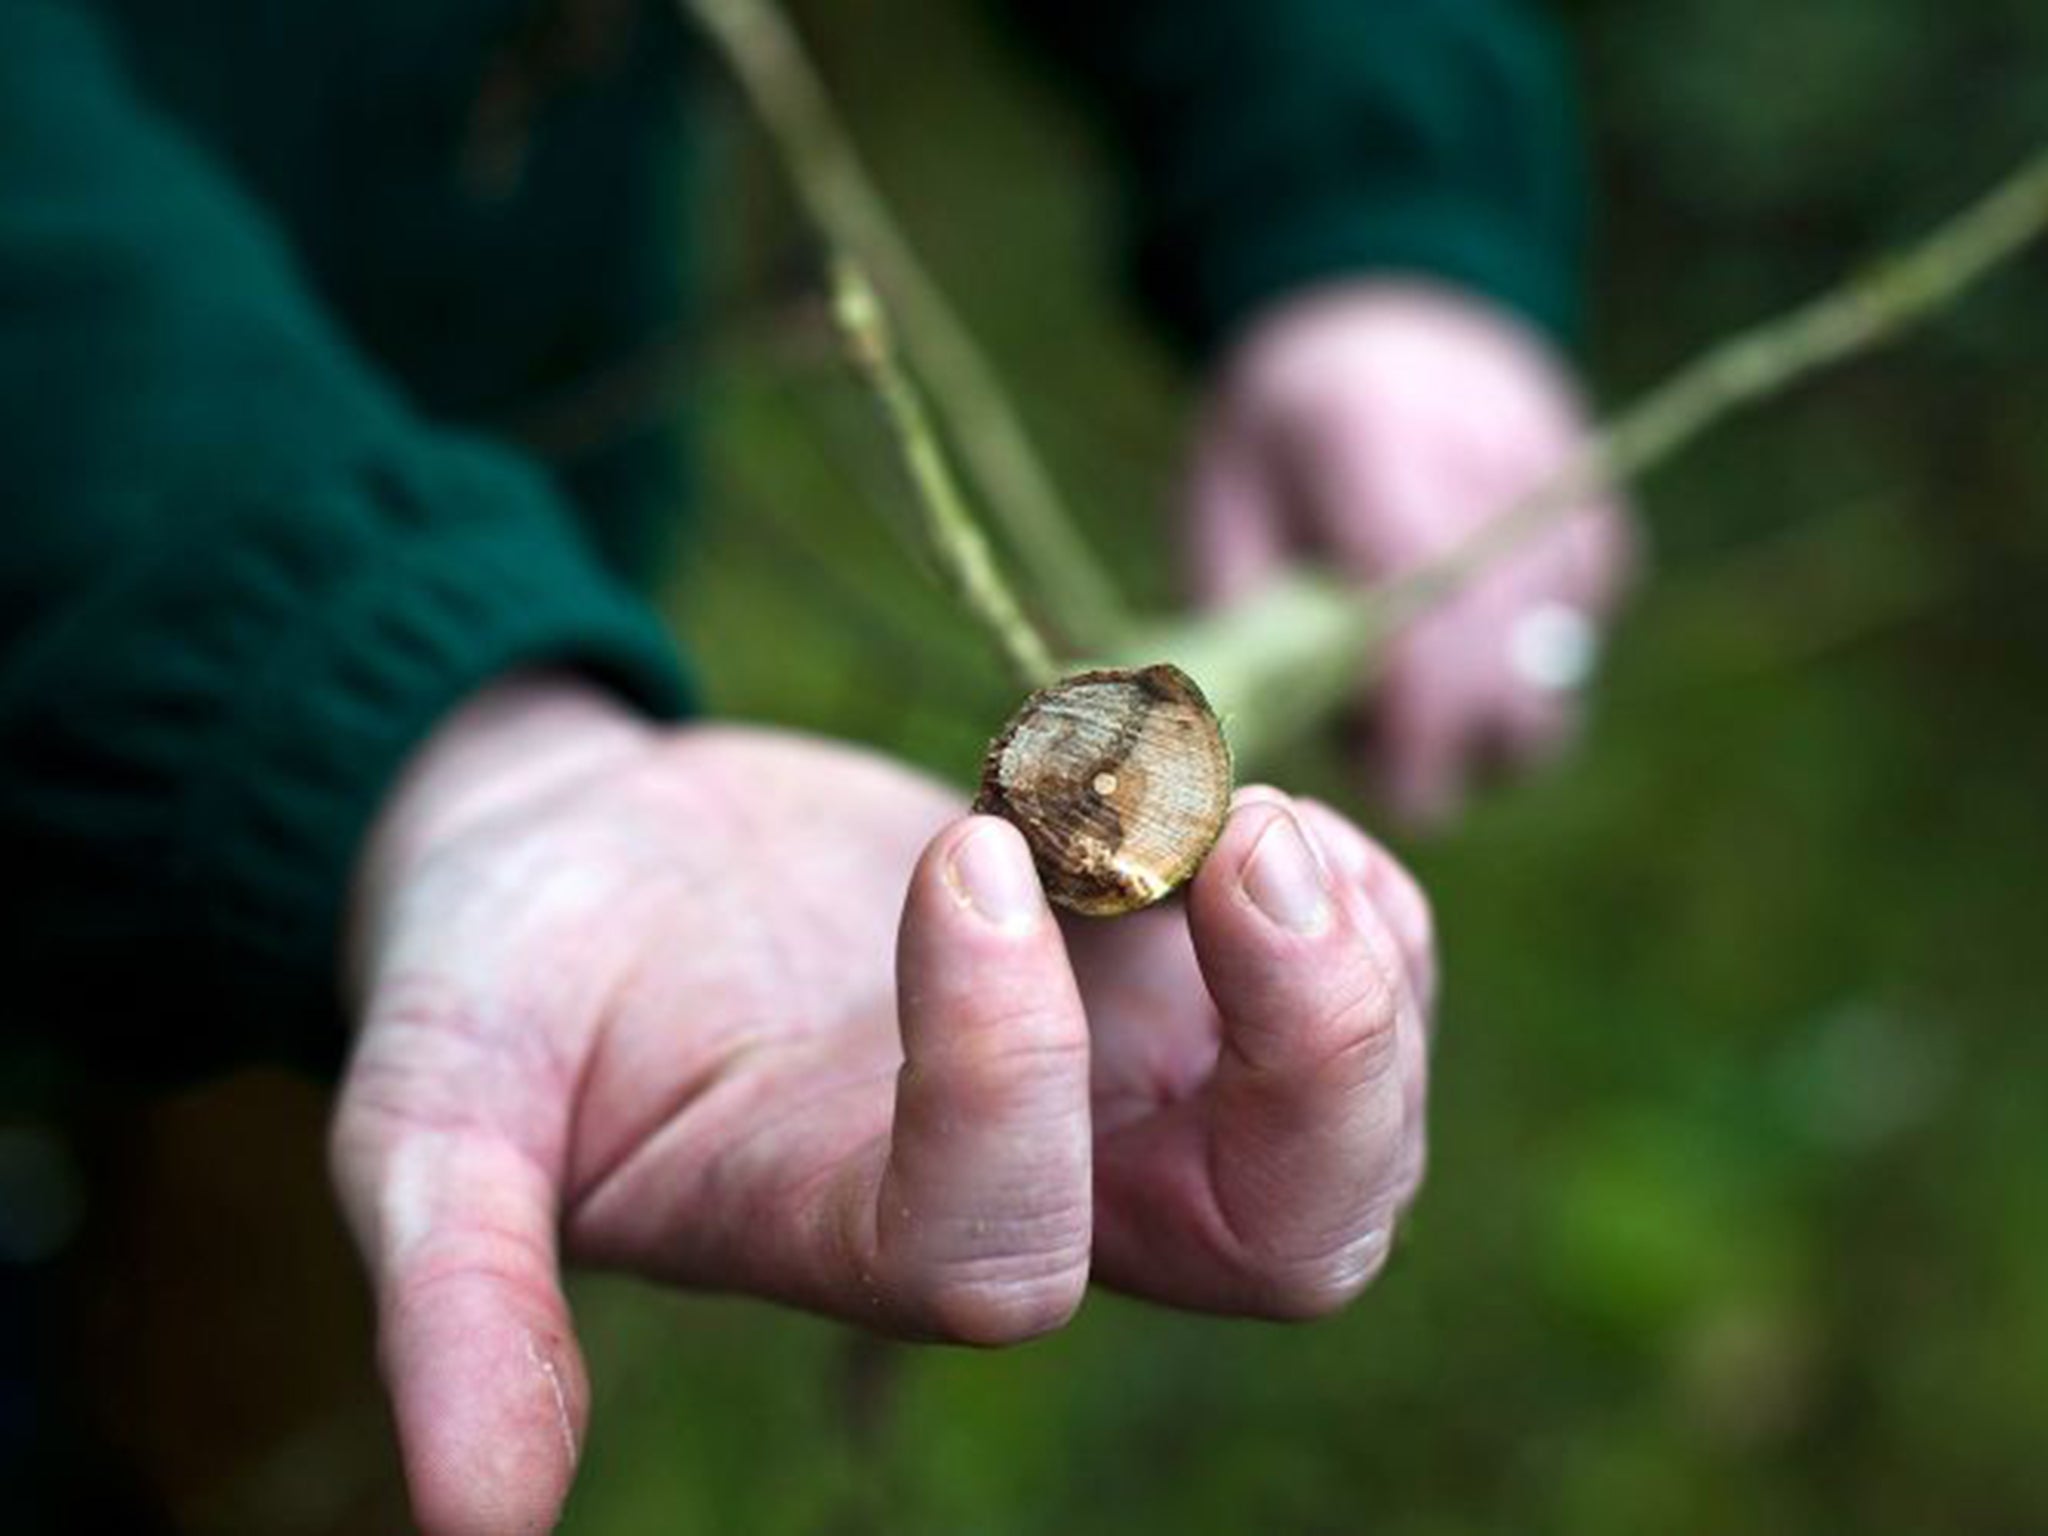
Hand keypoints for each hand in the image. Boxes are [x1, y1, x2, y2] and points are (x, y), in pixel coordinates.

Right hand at [332, 676, 1433, 1534]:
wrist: (600, 855)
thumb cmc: (507, 978)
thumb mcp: (435, 1111)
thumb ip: (460, 1288)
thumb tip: (466, 1528)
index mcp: (848, 1237)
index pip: (1001, 1253)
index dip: (1009, 1073)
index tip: (956, 852)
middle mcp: (1027, 1194)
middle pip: (1280, 1244)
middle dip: (1318, 1059)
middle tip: (1249, 853)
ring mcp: (1121, 1095)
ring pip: (1352, 1132)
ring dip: (1354, 965)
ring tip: (1248, 817)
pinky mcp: (1169, 991)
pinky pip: (1368, 980)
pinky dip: (1361, 896)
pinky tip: (1252, 815)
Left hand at [1186, 280, 1635, 826]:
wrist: (1379, 314)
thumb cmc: (1279, 434)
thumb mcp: (1222, 504)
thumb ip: (1242, 610)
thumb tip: (1270, 733)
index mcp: (1368, 450)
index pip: (1425, 620)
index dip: (1421, 728)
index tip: (1399, 791)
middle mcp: (1480, 461)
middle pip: (1509, 660)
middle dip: (1461, 744)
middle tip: (1395, 761)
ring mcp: (1555, 481)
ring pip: (1557, 662)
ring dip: (1496, 712)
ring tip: (1417, 687)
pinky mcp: (1595, 507)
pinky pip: (1580, 626)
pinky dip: (1525, 659)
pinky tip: (1463, 630)